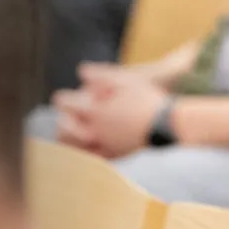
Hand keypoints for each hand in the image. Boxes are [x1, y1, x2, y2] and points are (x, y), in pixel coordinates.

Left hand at [54, 76, 168, 158]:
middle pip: (67, 128)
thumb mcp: (126, 79)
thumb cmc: (148, 98)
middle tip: (63, 116)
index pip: (68, 104)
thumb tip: (81, 70)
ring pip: (76, 147)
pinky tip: (84, 151)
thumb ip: (100, 74)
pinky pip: (94, 158)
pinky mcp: (117, 154)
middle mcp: (96, 130)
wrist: (168, 123)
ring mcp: (105, 145)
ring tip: (68, 134)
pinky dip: (84, 155)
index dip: (63, 98)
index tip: (60, 97)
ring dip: (68, 140)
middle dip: (63, 121)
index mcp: (96, 111)